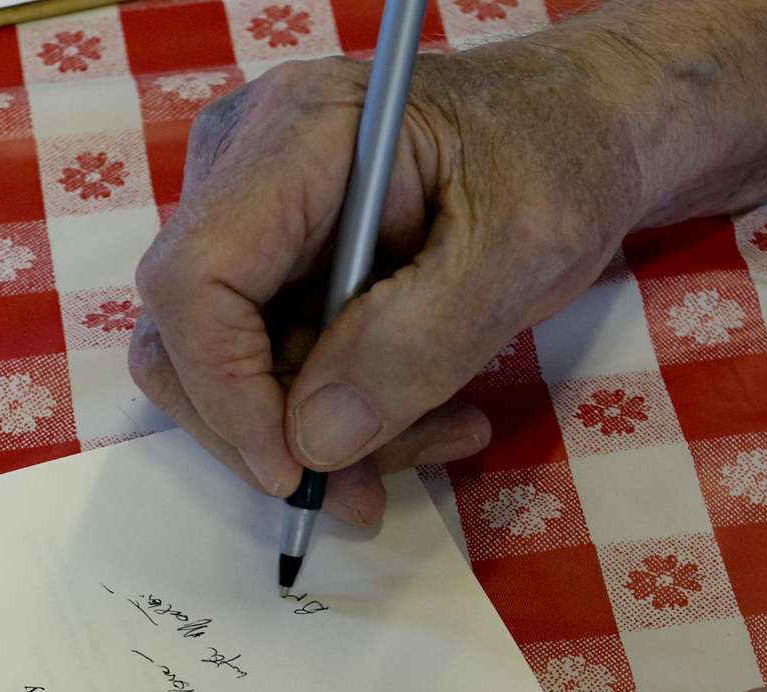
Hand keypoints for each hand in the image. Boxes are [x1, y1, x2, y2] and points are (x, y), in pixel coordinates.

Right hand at [131, 31, 646, 526]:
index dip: (226, 390)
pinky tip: (428, 416)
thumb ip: (419, 345)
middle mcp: (242, 168)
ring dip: (319, 437)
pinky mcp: (272, 263)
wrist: (580, 125)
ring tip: (439, 438)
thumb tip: (313, 442)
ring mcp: (249, 218)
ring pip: (226, 369)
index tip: (295, 469)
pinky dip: (340, 415)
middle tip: (369, 490)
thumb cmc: (560, 156)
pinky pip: (270, 365)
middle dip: (272, 433)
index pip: (194, 280)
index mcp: (295, 138)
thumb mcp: (522, 250)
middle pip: (186, 338)